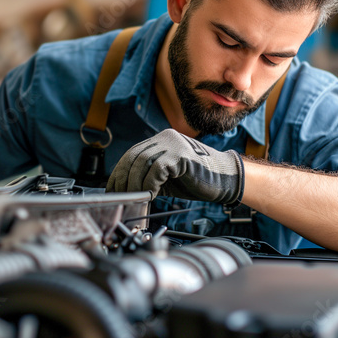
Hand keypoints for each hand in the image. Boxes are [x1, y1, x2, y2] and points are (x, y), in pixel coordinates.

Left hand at [106, 129, 243, 204]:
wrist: (225, 180)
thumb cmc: (197, 180)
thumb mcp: (166, 178)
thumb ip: (148, 178)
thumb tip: (125, 190)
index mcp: (160, 140)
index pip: (131, 154)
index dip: (119, 173)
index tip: (112, 189)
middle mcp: (165, 138)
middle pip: (134, 158)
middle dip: (123, 180)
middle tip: (120, 198)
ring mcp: (173, 144)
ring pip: (142, 163)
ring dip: (135, 185)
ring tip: (135, 200)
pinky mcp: (181, 155)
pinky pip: (157, 170)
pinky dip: (149, 184)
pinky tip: (151, 195)